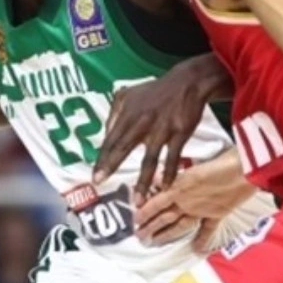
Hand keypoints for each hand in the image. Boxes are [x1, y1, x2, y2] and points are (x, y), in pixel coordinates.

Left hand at [92, 71, 207, 198]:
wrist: (187, 82)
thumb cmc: (156, 92)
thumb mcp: (129, 95)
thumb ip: (115, 114)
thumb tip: (105, 135)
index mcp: (128, 113)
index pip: (111, 139)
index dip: (102, 158)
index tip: (95, 177)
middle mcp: (142, 121)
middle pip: (123, 146)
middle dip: (110, 165)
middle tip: (100, 183)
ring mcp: (162, 127)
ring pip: (150, 158)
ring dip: (143, 181)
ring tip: (138, 200)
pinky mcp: (180, 131)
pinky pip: (173, 156)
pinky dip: (169, 172)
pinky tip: (166, 186)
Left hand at [134, 149, 255, 252]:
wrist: (246, 170)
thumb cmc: (222, 159)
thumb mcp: (193, 163)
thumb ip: (173, 172)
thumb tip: (156, 178)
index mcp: (180, 186)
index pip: (156, 201)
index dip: (144, 211)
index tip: (134, 219)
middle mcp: (188, 201)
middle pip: (164, 217)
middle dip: (150, 227)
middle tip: (139, 236)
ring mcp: (202, 210)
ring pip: (180, 225)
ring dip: (166, 234)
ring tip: (154, 242)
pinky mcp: (217, 214)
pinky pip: (207, 230)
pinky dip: (201, 240)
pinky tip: (196, 250)